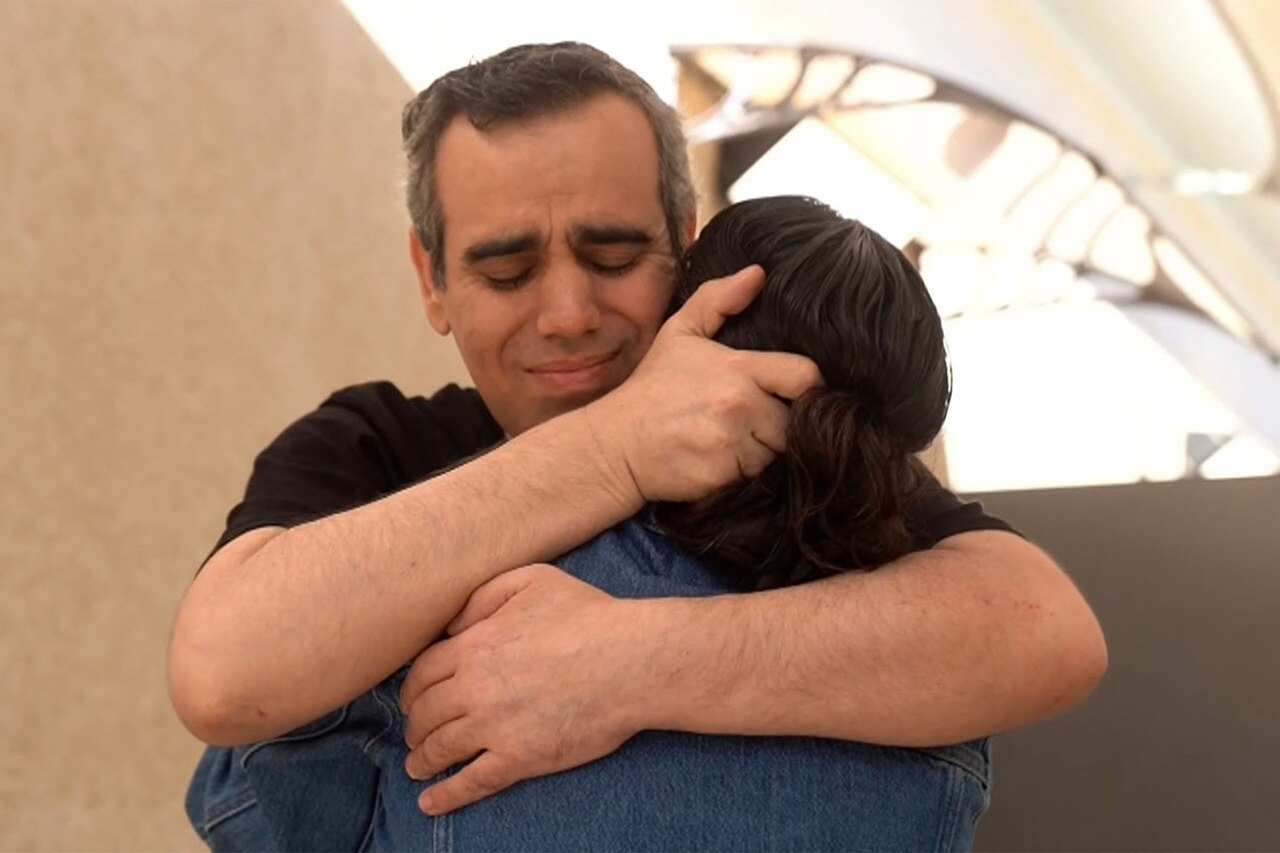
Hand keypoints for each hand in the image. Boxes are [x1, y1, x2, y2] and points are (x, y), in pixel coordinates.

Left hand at [398, 564, 647, 814]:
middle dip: (415, 726)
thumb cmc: (589, 615)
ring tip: (418, 767)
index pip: (423, 673)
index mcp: (475, 646)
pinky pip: (471, 782)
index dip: (412, 689)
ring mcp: (494, 727)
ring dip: (423, 760)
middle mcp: (474, 688)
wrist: (630, 660)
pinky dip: (446, 795)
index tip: (412, 700)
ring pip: (441, 748)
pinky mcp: (519, 758)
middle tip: (415, 734)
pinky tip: (430, 803)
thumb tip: (452, 626)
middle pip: (426, 713)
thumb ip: (484, 596)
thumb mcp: (532, 580)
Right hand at [584, 265, 822, 503]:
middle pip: (797, 419)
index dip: (806, 386)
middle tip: (755, 418)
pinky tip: (719, 458)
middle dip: (783, 421)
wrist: (617, 444)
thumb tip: (758, 274)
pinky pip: (756, 475)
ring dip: (764, 448)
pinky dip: (744, 470)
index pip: (804, 376)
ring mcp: (732, 444)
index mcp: (738, 368)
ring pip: (778, 451)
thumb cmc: (652, 388)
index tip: (791, 390)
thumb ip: (719, 300)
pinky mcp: (724, 476)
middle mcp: (739, 405)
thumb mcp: (680, 333)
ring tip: (732, 438)